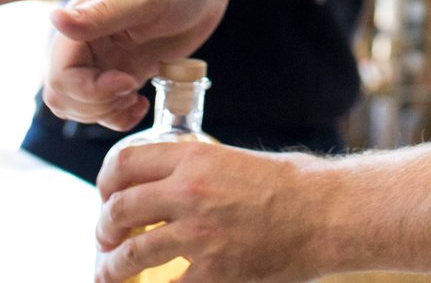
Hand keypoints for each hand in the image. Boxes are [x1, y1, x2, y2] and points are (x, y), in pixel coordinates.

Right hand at [43, 0, 228, 129]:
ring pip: (79, 106)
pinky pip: (105, 109)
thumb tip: (55, 19)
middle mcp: (85, 44)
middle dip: (95, 104)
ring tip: (136, 98)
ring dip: (104, 113)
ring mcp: (103, 61)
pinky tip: (142, 104)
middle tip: (131, 91)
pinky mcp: (122, 73)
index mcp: (81, 23)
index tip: (128, 81)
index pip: (61, 75)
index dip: (89, 89)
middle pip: (63, 95)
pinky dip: (118, 117)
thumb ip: (101, 14)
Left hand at [95, 139, 321, 282]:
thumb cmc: (294, 183)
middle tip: (104, 238)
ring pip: (130, 255)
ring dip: (112, 268)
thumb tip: (172, 185)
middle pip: (118, 210)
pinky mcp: (213, 272)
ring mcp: (198, 236)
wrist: (328, 212)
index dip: (105, 182)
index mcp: (193, 158)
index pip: (124, 164)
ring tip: (109, 273)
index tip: (105, 195)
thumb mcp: (237, 159)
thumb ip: (201, 169)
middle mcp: (188, 193)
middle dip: (102, 229)